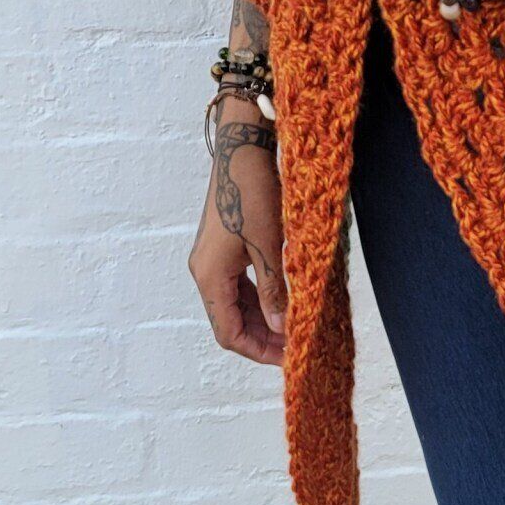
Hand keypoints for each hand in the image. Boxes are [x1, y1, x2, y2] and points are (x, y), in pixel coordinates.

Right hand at [189, 102, 287, 365]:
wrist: (245, 146)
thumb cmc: (254, 191)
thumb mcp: (269, 246)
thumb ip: (274, 291)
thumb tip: (284, 329)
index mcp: (210, 276)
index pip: (228, 333)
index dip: (259, 351)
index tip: (290, 358)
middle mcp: (206, 270)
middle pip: (231, 321)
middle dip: (263, 338)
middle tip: (298, 346)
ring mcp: (214, 257)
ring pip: (236, 304)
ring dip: (263, 319)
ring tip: (295, 327)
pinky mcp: (226, 244)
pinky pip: (240, 284)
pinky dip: (261, 297)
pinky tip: (285, 299)